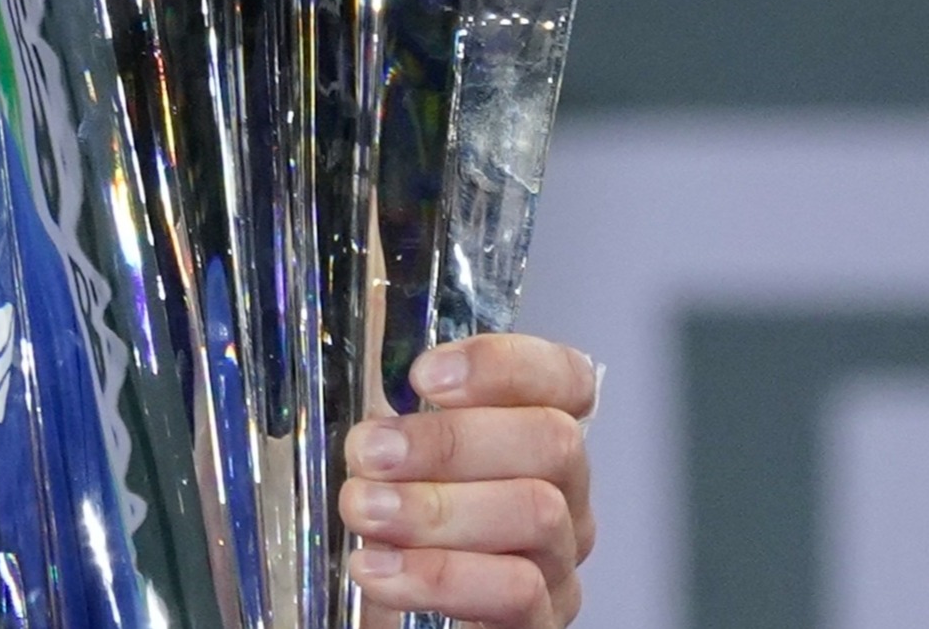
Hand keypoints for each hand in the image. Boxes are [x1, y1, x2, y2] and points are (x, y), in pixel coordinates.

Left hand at [339, 332, 599, 628]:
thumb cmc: (386, 521)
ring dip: (436, 508)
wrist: (384, 610)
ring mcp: (559, 562)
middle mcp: (564, 495)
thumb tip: (371, 329)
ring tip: (362, 509)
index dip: (504, 367)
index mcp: (533, 439)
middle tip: (369, 452)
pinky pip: (517, 593)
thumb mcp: (384, 454)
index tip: (424, 377)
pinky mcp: (540, 623)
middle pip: (552, 441)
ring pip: (537, 513)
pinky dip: (439, 576)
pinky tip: (377, 568)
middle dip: (449, 441)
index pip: (566, 379)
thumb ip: (388, 399)